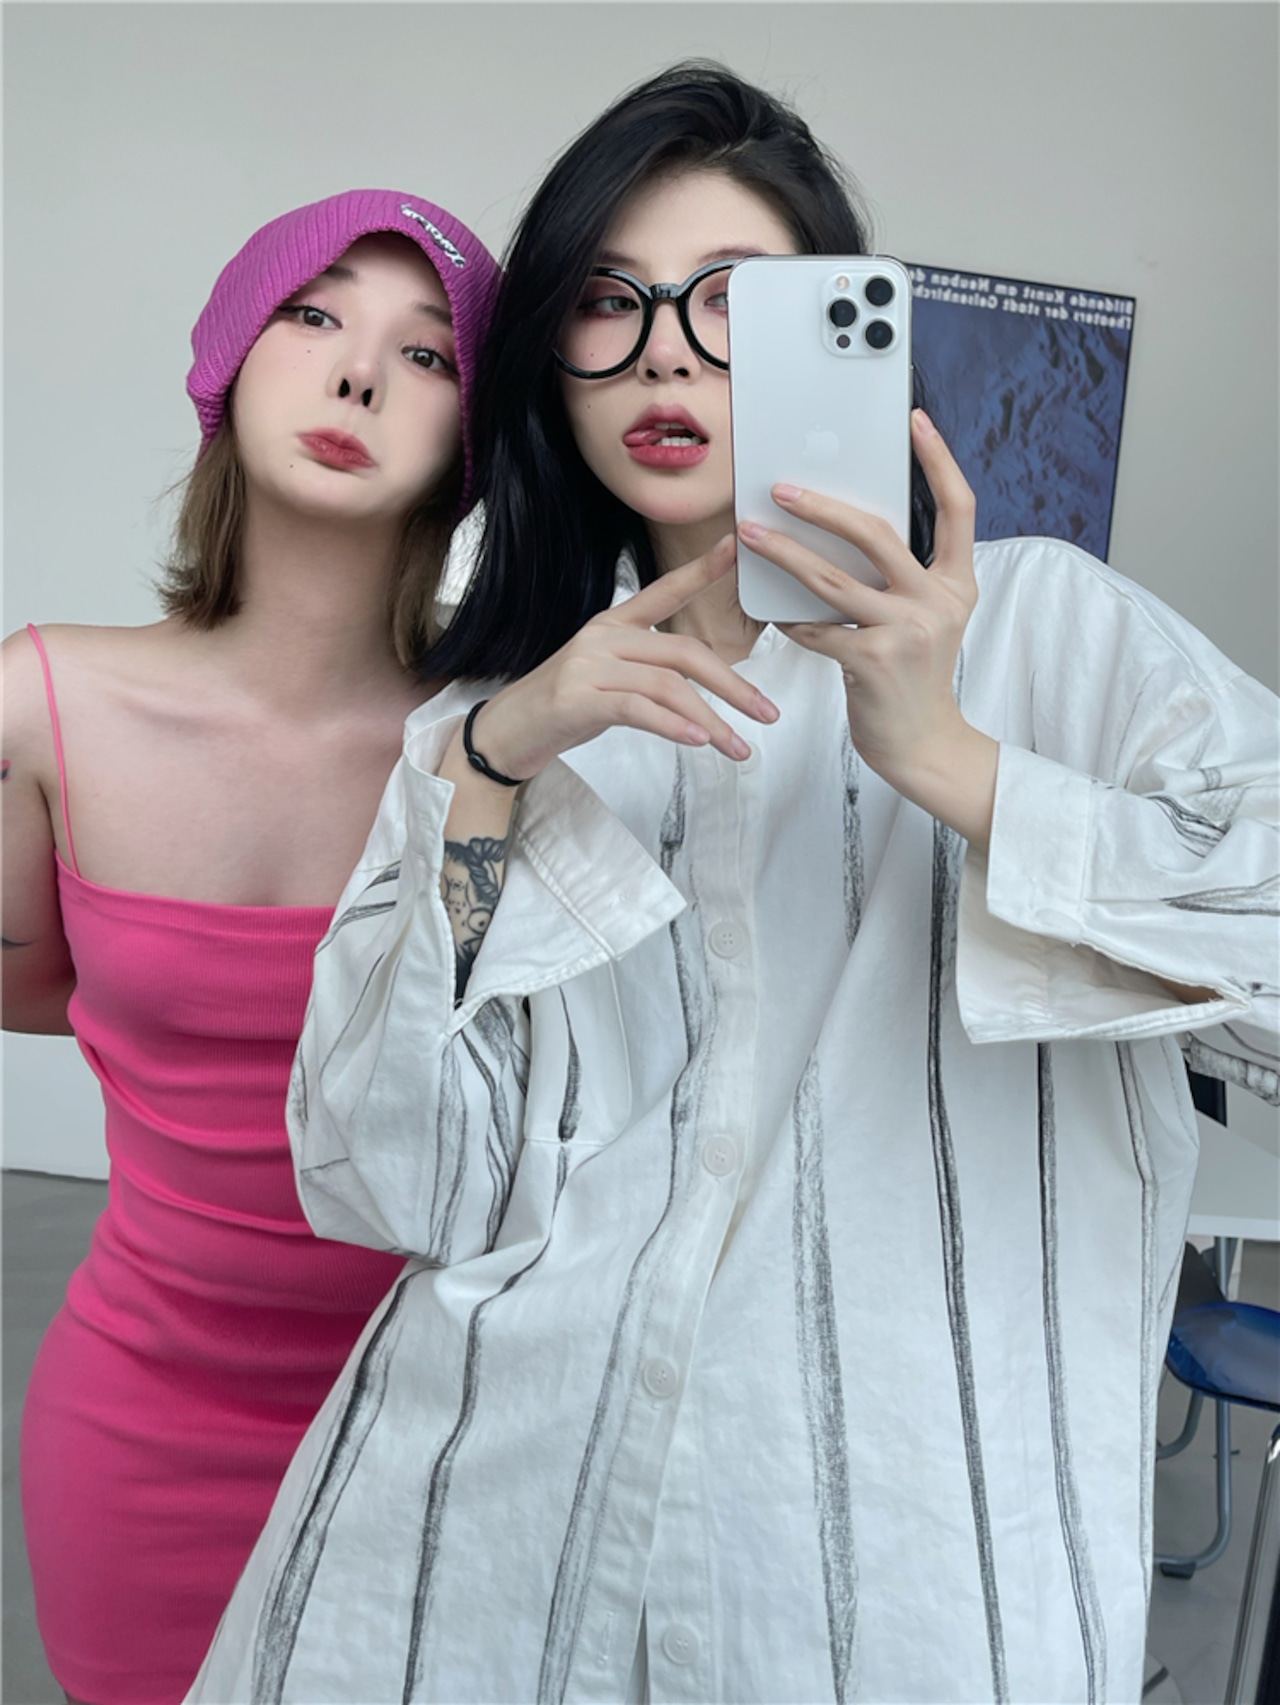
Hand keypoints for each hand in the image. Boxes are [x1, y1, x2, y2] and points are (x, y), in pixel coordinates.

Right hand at [468, 535, 779, 781]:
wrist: (505, 734)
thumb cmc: (562, 708)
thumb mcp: (608, 678)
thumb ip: (648, 672)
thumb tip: (699, 687)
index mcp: (612, 624)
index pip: (664, 591)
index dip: (702, 570)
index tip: (736, 548)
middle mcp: (602, 637)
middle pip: (683, 652)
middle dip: (733, 686)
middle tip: (767, 713)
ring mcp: (588, 666)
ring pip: (668, 686)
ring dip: (711, 720)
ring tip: (739, 748)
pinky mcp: (577, 699)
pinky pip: (638, 709)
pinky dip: (674, 726)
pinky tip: (698, 742)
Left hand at [737, 410, 996, 850]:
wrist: (921, 744)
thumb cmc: (912, 678)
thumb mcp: (925, 620)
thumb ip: (900, 578)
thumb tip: (841, 530)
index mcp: (958, 584)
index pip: (959, 509)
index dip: (940, 461)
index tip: (915, 421)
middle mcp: (938, 601)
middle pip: (876, 532)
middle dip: (822, 506)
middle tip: (782, 488)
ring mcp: (907, 631)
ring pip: (832, 578)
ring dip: (785, 553)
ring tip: (752, 534)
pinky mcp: (872, 660)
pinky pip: (816, 628)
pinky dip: (790, 620)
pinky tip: (771, 612)